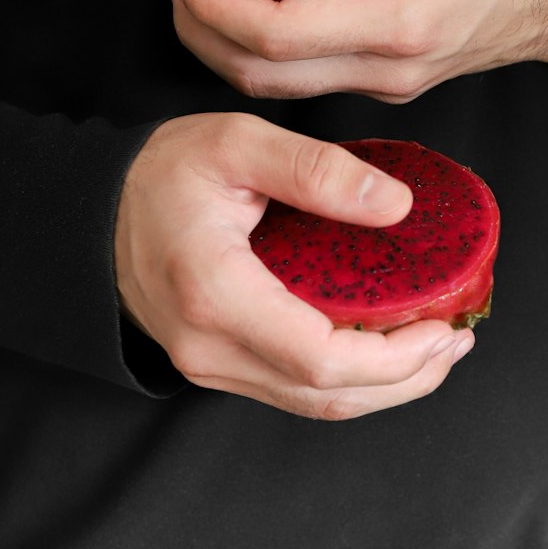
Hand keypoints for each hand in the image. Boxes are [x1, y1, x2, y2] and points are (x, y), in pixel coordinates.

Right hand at [114, 113, 473, 417]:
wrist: (91, 209)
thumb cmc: (160, 173)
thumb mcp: (237, 144)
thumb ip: (316, 170)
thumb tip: (397, 205)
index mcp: (215, 293)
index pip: (321, 358)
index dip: (396, 357)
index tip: (445, 328)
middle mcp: (208, 347)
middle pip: (326, 396)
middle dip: (405, 379)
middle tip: (456, 342)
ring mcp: (207, 364)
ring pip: (311, 404)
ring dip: (382, 388)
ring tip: (435, 351)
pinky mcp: (213, 364)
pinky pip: (290, 389)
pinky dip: (346, 380)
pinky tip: (381, 350)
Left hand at [160, 0, 547, 101]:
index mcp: (401, 18)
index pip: (279, 32)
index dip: (213, 4)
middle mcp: (389, 67)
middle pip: (264, 75)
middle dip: (200, 32)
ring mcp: (387, 83)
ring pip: (280, 88)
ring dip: (224, 49)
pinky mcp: (387, 82)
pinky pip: (307, 80)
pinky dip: (262, 52)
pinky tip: (248, 8)